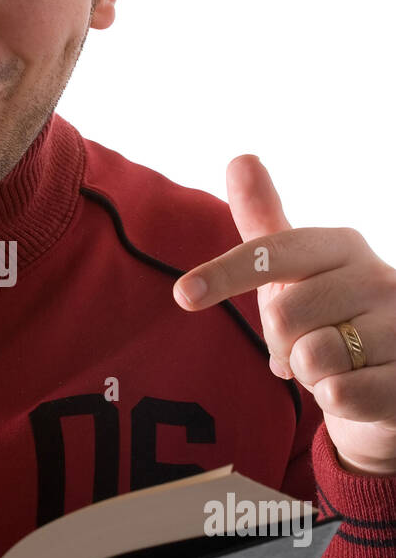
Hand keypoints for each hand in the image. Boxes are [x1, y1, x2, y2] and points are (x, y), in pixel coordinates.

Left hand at [173, 154, 395, 475]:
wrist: (391, 377)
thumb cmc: (330, 318)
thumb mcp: (294, 272)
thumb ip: (265, 221)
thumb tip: (241, 157)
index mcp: (343, 246)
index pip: (273, 252)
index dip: (224, 274)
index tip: (182, 294)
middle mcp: (380, 278)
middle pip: (283, 316)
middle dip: (281, 344)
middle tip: (307, 344)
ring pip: (313, 359)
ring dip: (310, 376)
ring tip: (335, 367)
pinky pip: (342, 396)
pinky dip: (334, 401)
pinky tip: (355, 389)